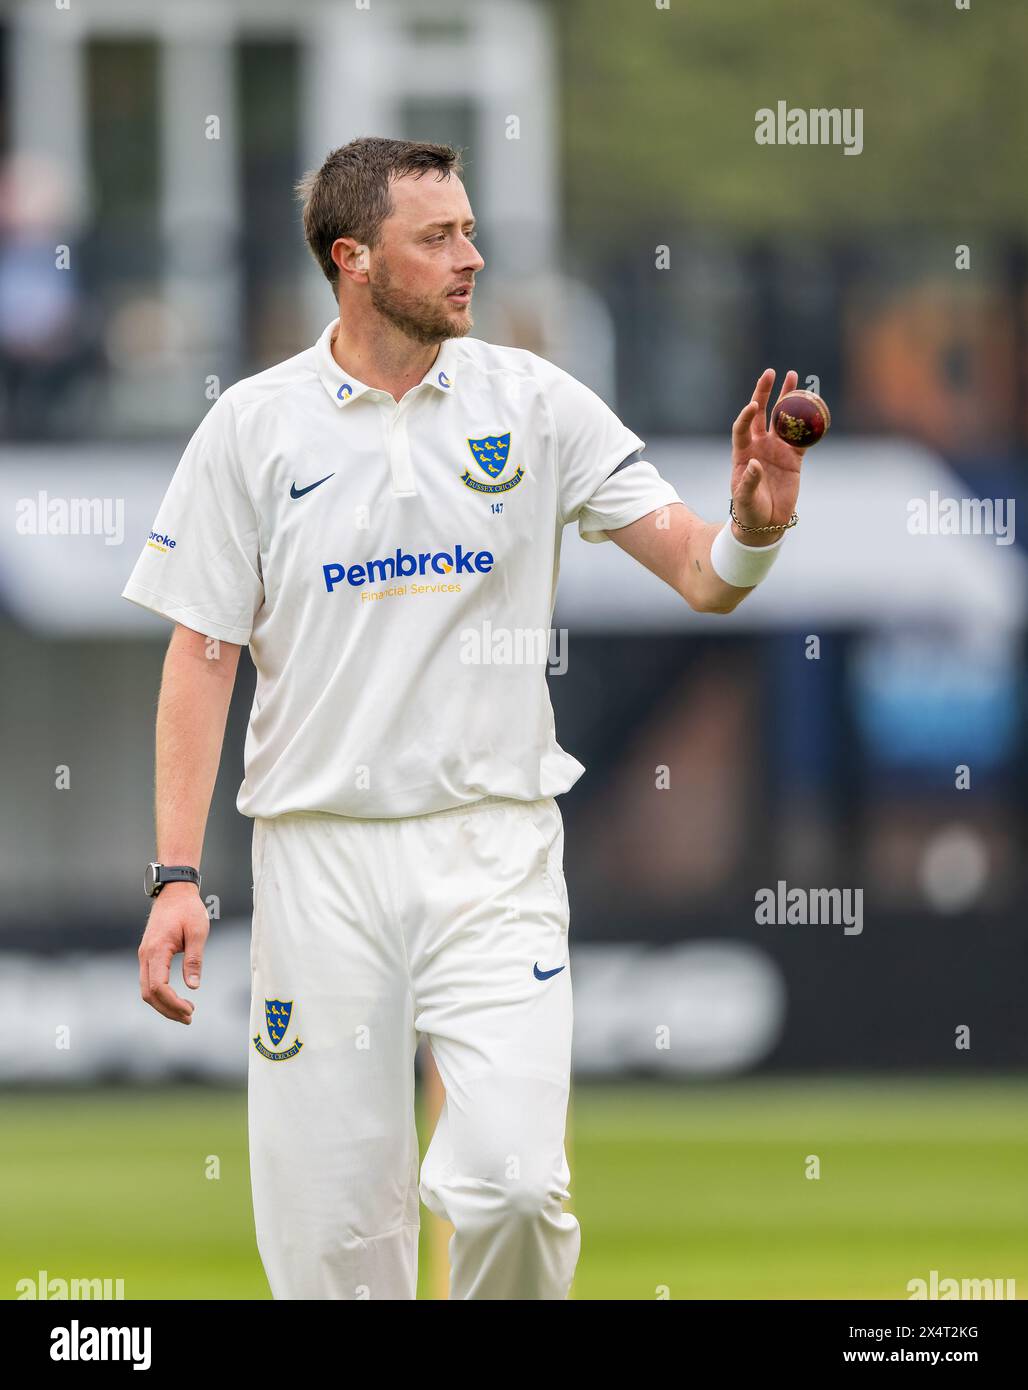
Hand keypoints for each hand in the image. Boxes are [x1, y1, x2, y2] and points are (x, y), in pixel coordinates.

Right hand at [138, 883, 209, 1023]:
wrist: (174, 892)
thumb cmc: (188, 909)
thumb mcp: (198, 932)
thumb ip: (194, 959)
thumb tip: (193, 986)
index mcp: (157, 950)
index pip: (158, 986)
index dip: (172, 1003)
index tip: (190, 1010)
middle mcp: (145, 955)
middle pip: (149, 993)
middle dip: (167, 1009)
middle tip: (189, 1017)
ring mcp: (144, 955)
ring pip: (147, 989)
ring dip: (164, 1004)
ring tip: (186, 1012)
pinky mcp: (148, 955)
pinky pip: (149, 981)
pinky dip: (161, 994)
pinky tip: (177, 998)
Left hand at [730, 369, 805, 543]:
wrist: (766, 522)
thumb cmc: (749, 511)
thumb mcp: (745, 499)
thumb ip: (750, 482)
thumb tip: (756, 464)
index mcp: (743, 453)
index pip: (743, 428)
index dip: (746, 415)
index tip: (753, 405)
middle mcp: (759, 446)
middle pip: (761, 414)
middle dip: (765, 393)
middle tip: (771, 373)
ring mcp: (777, 449)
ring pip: (782, 419)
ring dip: (788, 399)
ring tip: (794, 377)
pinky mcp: (793, 458)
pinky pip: (803, 436)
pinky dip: (809, 423)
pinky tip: (815, 405)